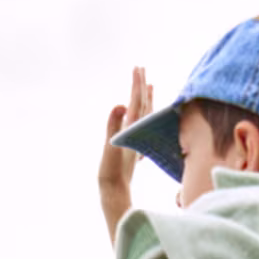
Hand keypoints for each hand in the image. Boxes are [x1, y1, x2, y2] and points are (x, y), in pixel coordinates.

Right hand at [98, 67, 151, 243]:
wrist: (114, 191)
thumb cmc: (110, 171)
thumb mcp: (109, 146)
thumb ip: (113, 125)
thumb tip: (120, 104)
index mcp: (132, 128)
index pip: (137, 101)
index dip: (137, 84)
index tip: (137, 68)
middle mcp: (137, 131)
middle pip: (143, 103)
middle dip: (141, 86)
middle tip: (141, 68)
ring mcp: (137, 139)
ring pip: (145, 114)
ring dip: (146, 98)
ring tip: (149, 85)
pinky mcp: (135, 146)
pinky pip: (142, 125)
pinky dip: (144, 115)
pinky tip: (143, 114)